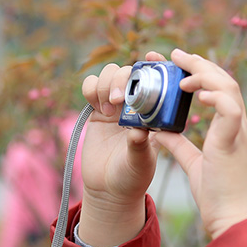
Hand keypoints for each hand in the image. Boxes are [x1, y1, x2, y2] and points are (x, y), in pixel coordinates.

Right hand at [77, 51, 165, 245]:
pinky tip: (97, 106)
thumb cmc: (133, 176)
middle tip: (119, 99)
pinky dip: (91, 87)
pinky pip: (90, 86)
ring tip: (108, 108)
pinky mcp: (96, 110)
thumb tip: (138, 131)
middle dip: (123, 78)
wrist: (110, 188)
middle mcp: (137, 104)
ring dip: (106, 82)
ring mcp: (115, 105)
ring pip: (109, 73)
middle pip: (129, 71)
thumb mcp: (141, 162)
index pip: (156, 78)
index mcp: (156, 111)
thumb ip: (139, 146)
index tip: (150, 57)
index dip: (154, 63)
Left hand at [154, 49, 246, 238]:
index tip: (177, 63)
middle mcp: (238, 126)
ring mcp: (238, 133)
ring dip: (204, 74)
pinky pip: (230, 111)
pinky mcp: (233, 144)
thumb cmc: (218, 195)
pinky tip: (199, 92)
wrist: (234, 218)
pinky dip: (217, 97)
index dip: (199, 72)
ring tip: (181, 68)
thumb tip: (158, 131)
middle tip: (173, 53)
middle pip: (224, 81)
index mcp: (230, 129)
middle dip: (198, 64)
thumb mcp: (193, 164)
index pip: (219, 89)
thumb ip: (178, 145)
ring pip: (229, 89)